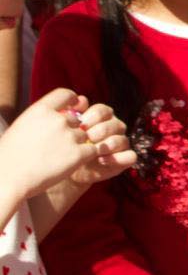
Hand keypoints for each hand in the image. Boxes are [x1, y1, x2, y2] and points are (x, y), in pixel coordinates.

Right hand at [2, 90, 132, 199]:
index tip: (74, 107)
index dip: (72, 101)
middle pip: (77, 120)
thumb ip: (42, 118)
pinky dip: (84, 157)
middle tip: (56, 146)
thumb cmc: (10, 156)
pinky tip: (69, 164)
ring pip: (84, 136)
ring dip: (76, 145)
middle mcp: (58, 120)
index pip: (66, 94)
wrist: (7, 180)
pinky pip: (92, 150)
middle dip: (71, 131)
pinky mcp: (78, 154)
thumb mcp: (22, 127)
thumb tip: (64, 112)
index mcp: (40, 109)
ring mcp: (69, 136)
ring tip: (57, 158)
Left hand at [65, 102, 136, 187]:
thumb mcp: (65, 129)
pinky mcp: (125, 158)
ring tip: (91, 151)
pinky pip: (130, 156)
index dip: (92, 117)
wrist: (67, 168)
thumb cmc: (66, 145)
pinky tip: (101, 160)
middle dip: (98, 133)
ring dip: (106, 145)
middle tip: (85, 140)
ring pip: (122, 140)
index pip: (103, 110)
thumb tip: (81, 99)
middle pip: (114, 124)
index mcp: (102, 117)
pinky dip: (116, 158)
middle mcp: (115, 127)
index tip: (79, 127)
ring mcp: (122, 143)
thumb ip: (71, 113)